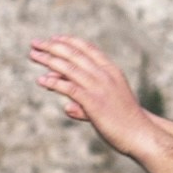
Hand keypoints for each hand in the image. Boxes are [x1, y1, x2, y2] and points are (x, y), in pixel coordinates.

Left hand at [28, 33, 151, 157]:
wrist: (140, 134)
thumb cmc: (125, 121)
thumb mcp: (107, 106)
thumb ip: (84, 104)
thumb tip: (67, 108)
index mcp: (111, 70)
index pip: (87, 48)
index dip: (68, 41)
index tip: (53, 38)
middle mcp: (104, 75)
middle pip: (74, 54)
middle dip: (52, 46)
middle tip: (35, 43)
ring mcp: (99, 87)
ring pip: (68, 67)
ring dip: (48, 59)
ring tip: (33, 55)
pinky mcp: (92, 102)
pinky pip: (69, 88)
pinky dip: (54, 82)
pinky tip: (41, 80)